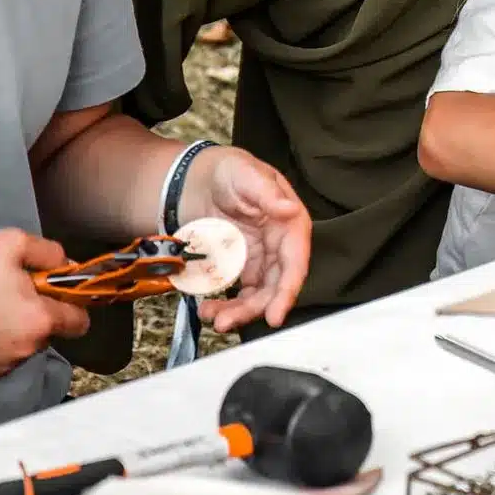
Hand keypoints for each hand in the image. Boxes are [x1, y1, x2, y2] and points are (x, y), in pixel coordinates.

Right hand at [0, 230, 89, 380]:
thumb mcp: (13, 243)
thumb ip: (49, 254)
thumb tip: (64, 266)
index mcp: (40, 321)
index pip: (79, 322)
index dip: (73, 305)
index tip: (59, 294)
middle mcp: (24, 351)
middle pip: (46, 333)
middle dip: (35, 315)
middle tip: (8, 292)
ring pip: (19, 346)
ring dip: (12, 331)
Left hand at [177, 146, 311, 333]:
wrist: (200, 180)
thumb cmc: (230, 172)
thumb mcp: (247, 175)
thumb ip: (267, 193)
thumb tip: (288, 209)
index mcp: (289, 224)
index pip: (294, 262)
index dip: (288, 291)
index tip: (276, 315)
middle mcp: (279, 246)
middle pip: (275, 286)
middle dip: (256, 308)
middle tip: (228, 322)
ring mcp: (259, 259)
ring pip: (257, 295)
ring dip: (238, 312)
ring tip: (213, 318)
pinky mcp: (240, 268)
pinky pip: (238, 294)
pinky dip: (225, 306)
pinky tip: (207, 308)